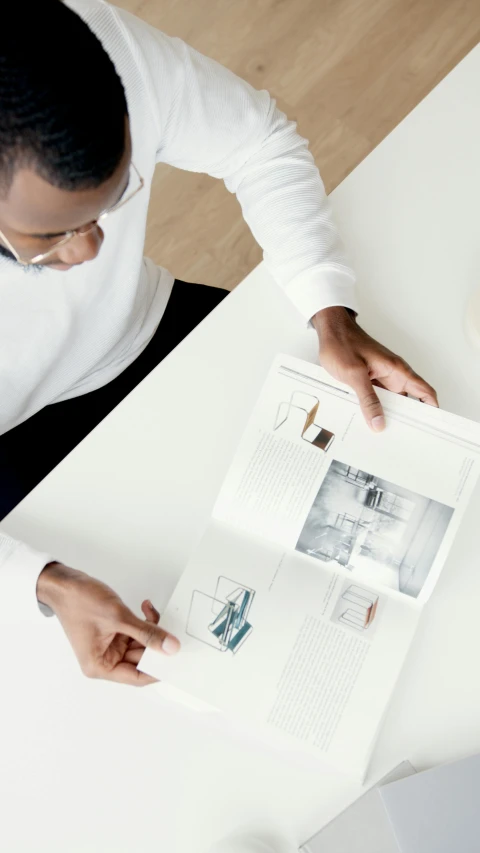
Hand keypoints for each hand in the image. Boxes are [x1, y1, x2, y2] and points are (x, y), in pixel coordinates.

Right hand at [37, 562, 179, 685]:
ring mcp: (109, 645)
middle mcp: (104, 660)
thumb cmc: (79, 601)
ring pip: (141, 644)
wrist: (64, 582)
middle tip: (174, 632)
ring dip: (151, 629)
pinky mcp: (113, 632)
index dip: (158, 670)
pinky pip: (136, 632)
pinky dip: (143, 621)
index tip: (177, 661)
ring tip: (154, 612)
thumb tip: (170, 647)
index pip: (136, 676)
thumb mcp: (118, 617)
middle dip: (157, 644)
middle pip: (140, 660)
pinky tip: (146, 607)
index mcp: (100, 666)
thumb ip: (147, 633)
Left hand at [312, 307, 437, 430]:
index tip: (433, 425)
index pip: (425, 391)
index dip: (432, 409)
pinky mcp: (369, 380)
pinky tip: (366, 419)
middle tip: (401, 436)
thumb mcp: (355, 375)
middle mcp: (392, 375)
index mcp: (397, 370)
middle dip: (406, 419)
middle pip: (408, 401)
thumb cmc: (343, 343)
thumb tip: (379, 422)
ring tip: (382, 432)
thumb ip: (367, 399)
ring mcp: (381, 378)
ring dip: (387, 414)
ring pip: (390, 402)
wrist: (330, 331)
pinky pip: (376, 398)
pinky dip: (373, 409)